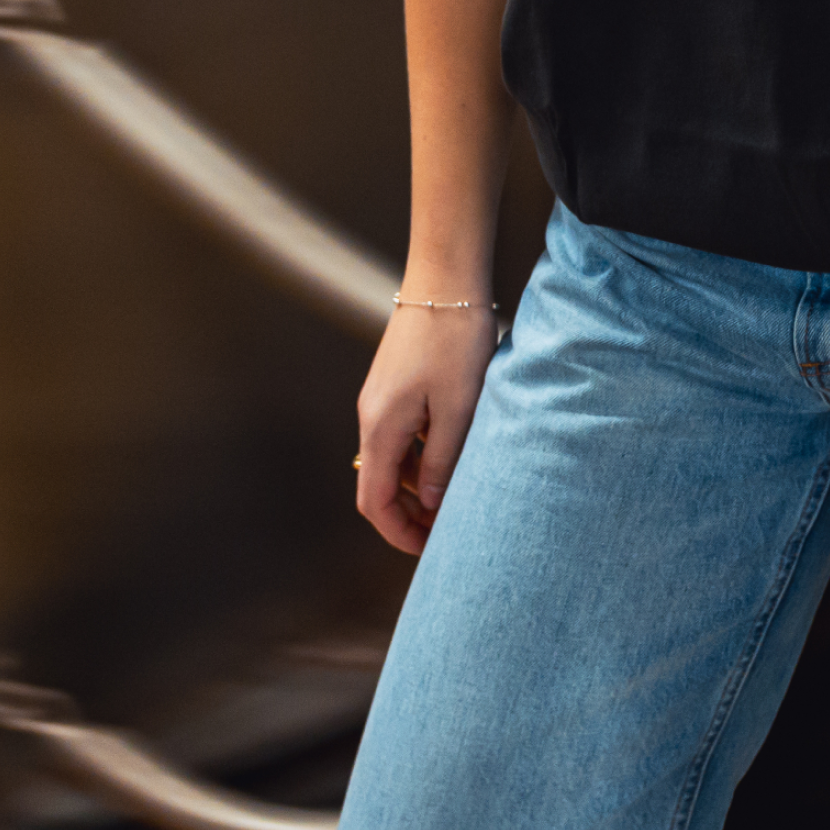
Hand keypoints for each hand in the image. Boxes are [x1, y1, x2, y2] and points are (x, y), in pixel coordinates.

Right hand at [353, 303, 501, 555]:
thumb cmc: (455, 340)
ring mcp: (380, 400)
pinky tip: (452, 456)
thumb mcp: (458, 407)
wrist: (445, 279)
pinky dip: (420, 456)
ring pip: (391, 461)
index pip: (374, 502)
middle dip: (409, 515)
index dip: (399, 533)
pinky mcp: (394, 385)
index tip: (430, 550)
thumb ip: (442, 460)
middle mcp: (371, 417)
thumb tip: (429, 503)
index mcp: (380, 427)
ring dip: (417, 485)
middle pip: (379, 485)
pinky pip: (401, 436)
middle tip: (447, 531)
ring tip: (456, 497)